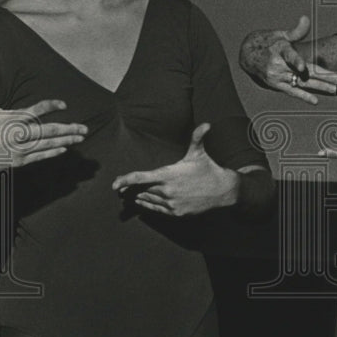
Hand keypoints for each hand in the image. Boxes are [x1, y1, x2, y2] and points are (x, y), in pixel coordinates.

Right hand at [0, 60, 86, 176]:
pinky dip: (52, 152)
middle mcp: (17, 134)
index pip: (36, 109)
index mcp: (11, 118)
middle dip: (69, 129)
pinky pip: (39, 156)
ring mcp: (18, 150)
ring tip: (80, 137)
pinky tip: (64, 149)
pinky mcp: (17, 162)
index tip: (64, 104)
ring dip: (66, 140)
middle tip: (85, 128)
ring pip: (47, 144)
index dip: (51, 106)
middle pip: (48, 131)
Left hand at [112, 123, 239, 215]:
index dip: (125, 180)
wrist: (222, 191)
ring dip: (140, 197)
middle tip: (123, 188)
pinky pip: (157, 210)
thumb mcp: (199, 153)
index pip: (141, 178)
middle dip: (133, 188)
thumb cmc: (208, 169)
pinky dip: (148, 205)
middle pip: (142, 189)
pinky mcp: (176, 212)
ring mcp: (171, 203)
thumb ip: (197, 137)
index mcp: (168, 174)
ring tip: (132, 194)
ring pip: (148, 200)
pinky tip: (143, 202)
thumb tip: (206, 124)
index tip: (114, 184)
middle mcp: (167, 190)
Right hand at [238, 15, 336, 104]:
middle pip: (304, 72)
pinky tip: (315, 101)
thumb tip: (306, 19)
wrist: (247, 55)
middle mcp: (278, 66)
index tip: (302, 67)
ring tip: (335, 89)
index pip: (290, 57)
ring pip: (302, 83)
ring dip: (320, 87)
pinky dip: (303, 96)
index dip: (296, 62)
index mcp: (280, 51)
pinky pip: (292, 91)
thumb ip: (296, 31)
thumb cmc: (267, 42)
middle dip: (323, 77)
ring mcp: (277, 77)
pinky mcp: (276, 85)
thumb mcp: (279, 34)